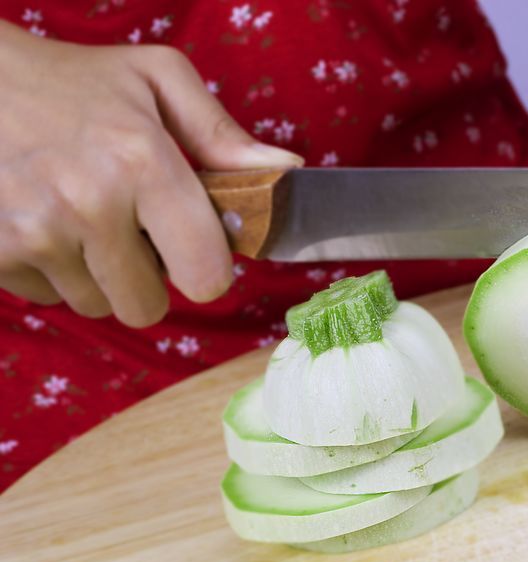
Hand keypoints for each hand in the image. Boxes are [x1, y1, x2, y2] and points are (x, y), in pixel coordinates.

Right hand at [0, 21, 301, 325]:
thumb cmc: (75, 81)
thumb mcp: (158, 81)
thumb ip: (224, 135)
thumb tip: (286, 171)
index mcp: (143, 161)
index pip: (205, 276)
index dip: (206, 269)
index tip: (194, 248)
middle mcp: (88, 202)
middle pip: (148, 307)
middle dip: (150, 279)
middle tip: (133, 230)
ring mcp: (34, 232)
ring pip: (98, 307)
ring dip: (101, 276)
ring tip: (85, 219)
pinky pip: (49, 298)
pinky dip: (55, 272)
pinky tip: (47, 223)